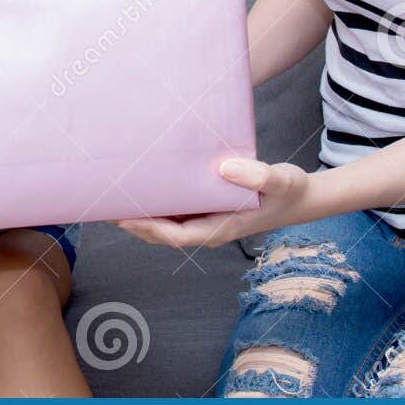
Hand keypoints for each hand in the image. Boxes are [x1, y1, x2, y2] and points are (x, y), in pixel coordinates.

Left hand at [116, 158, 313, 248]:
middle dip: (133, 222)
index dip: (148, 229)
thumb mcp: (280, 180)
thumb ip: (258, 176)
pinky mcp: (206, 210)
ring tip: (112, 196)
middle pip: (162, 233)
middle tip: (104, 204)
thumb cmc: (288, 190)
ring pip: (165, 224)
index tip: (124, 217)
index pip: (176, 236)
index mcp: (220, 229)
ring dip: (139, 214)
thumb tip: (224, 169)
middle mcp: (209, 229)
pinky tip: (141, 188)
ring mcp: (206, 221)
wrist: (299, 197)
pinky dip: (155, 204)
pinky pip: (174, 212)